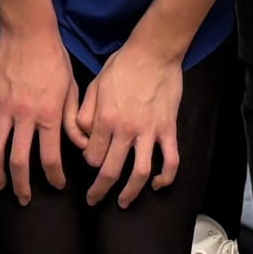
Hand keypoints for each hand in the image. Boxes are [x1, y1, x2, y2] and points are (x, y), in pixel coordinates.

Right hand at [0, 22, 79, 202]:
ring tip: (0, 184)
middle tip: (23, 198)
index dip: (54, 177)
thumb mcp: (72, 88)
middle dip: (21, 185)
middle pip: (19, 161)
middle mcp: (25, 116)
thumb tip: (81, 146)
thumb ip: (74, 120)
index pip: (50, 157)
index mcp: (49, 115)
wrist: (28, 31)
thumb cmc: (54, 58)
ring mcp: (3, 108)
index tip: (56, 185)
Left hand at [74, 39, 181, 208]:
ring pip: (140, 173)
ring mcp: (149, 131)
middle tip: (94, 200)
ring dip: (131, 192)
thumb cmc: (122, 65)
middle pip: (112, 171)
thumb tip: (81, 136)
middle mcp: (126, 129)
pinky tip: (158, 185)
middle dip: (100, 190)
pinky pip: (171, 160)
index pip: (92, 156)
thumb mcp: (95, 85)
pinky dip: (166, 177)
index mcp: (105, 119)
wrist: (154, 51)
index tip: (91, 162)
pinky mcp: (168, 129)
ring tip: (124, 203)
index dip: (88, 162)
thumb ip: (85, 112)